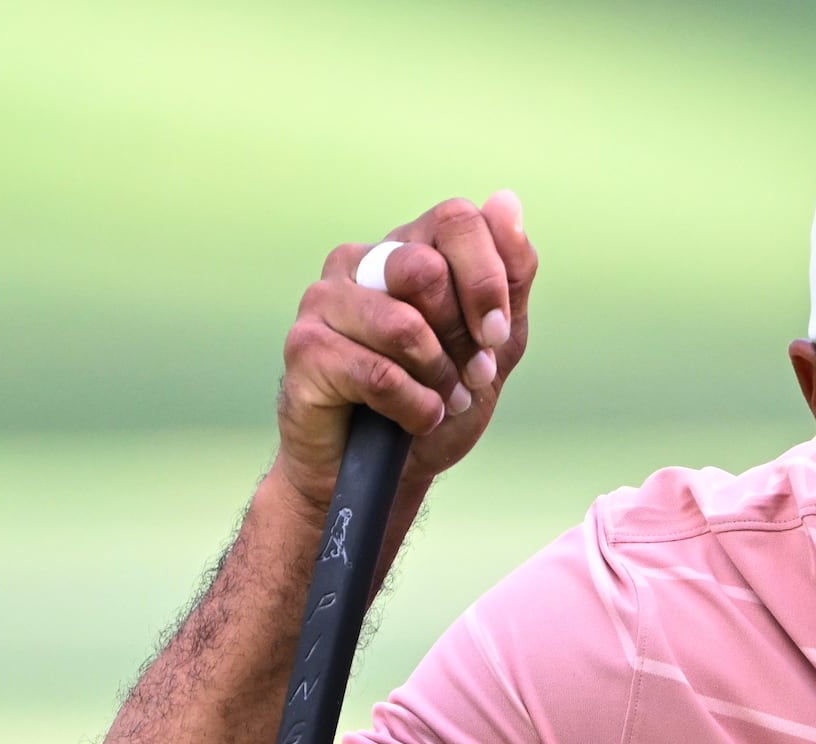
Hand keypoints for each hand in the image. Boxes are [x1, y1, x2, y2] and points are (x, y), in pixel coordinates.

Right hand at [276, 191, 537, 506]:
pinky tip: (413, 418)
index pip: (457, 220)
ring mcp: (325, 300)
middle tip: (467, 375)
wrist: (388, 472)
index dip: (488, 282)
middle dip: (461, 337)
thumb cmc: (438, 400)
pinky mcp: (304, 347)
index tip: (496, 337)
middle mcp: (362, 261)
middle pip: (426, 270)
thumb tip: (506, 200)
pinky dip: (413, 406)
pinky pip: (377, 373)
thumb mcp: (495, 343)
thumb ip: (511, 276)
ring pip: (403, 326)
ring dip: (438, 378)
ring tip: (441, 402)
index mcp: (409, 246)